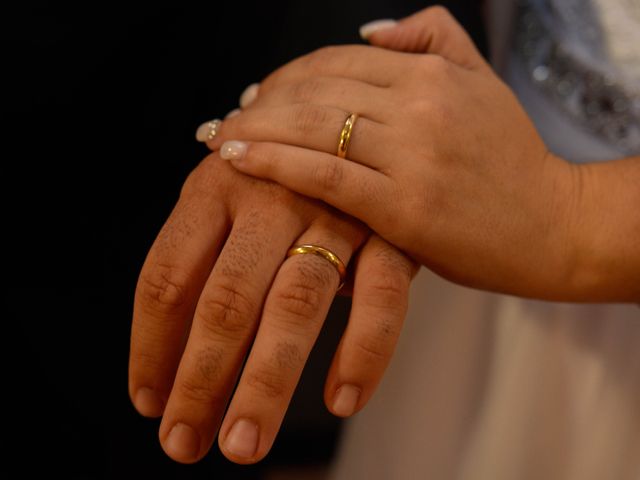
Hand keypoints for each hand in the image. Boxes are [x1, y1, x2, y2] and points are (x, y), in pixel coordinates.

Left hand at [129, 153, 414, 463]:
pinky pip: (380, 298)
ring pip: (296, 304)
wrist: (359, 120)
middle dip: (200, 380)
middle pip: (225, 300)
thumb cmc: (281, 172)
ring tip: (244, 443)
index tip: (149, 403)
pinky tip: (342, 401)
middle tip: (184, 445)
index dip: (151, 348)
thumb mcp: (232, 194)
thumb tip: (167, 362)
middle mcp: (270, 194)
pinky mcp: (392, 231)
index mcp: (215, 184)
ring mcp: (334, 211)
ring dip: (267, 381)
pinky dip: (363, 351)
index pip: (167, 277)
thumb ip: (203, 254)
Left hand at [205, 7, 586, 299]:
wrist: (555, 227)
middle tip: (228, 116)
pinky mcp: (404, 206)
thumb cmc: (513, 163)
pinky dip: (273, 161)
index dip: (288, 75)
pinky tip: (236, 156)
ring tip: (217, 136)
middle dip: (261, 100)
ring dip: (253, 126)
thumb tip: (370, 32)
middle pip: (315, 88)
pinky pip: (324, 174)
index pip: (338, 60)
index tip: (257, 94)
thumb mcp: (482, 83)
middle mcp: (421, 104)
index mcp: (434, 73)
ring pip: (312, 126)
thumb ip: (433, 38)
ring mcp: (413, 155)